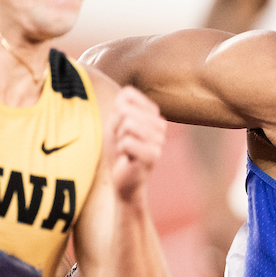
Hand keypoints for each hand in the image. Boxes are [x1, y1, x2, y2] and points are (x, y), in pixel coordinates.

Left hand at [110, 86, 166, 202]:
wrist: (124, 181)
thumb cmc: (119, 151)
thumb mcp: (115, 123)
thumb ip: (120, 106)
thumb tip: (124, 104)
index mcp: (153, 114)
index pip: (127, 95)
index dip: (115, 112)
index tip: (120, 129)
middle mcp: (161, 124)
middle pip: (125, 111)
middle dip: (116, 127)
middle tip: (122, 143)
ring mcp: (159, 139)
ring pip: (128, 124)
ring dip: (119, 139)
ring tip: (126, 151)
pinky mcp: (154, 154)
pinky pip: (127, 142)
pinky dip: (121, 151)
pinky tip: (128, 159)